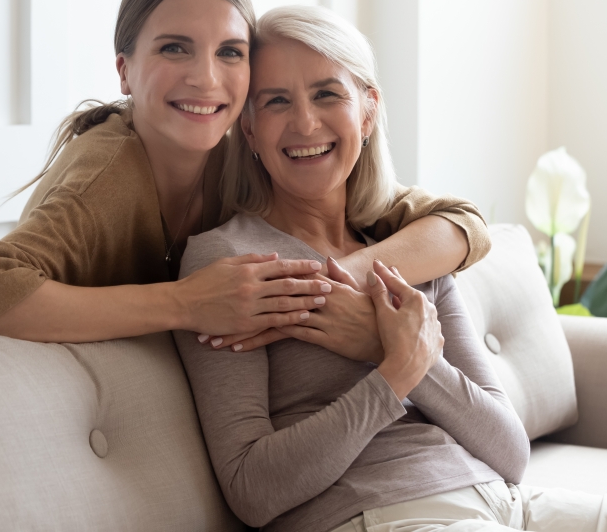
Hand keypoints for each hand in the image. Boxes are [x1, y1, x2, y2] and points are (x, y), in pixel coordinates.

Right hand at [176, 253, 332, 336]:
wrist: (184, 304)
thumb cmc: (203, 281)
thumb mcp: (226, 263)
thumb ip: (252, 259)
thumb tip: (275, 256)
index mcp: (247, 270)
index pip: (280, 266)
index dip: (300, 266)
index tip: (316, 266)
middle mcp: (251, 286)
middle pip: (287, 284)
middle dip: (310, 284)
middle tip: (328, 285)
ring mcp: (249, 306)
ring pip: (284, 303)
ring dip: (305, 302)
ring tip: (322, 301)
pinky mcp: (245, 322)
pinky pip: (272, 320)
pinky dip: (289, 318)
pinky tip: (303, 316)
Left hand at [206, 258, 380, 358]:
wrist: (391, 333)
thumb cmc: (374, 312)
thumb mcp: (356, 289)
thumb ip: (338, 274)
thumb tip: (327, 260)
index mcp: (321, 283)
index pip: (281, 280)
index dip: (254, 285)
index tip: (230, 288)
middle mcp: (315, 296)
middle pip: (268, 298)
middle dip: (240, 307)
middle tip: (214, 314)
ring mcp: (318, 315)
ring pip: (271, 317)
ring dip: (242, 326)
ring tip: (219, 336)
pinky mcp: (321, 335)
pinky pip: (284, 336)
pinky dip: (261, 339)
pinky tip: (242, 346)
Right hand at [369, 260, 442, 399]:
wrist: (408, 368)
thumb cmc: (394, 339)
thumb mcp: (383, 314)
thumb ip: (378, 293)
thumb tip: (372, 275)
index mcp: (416, 299)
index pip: (396, 282)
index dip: (383, 273)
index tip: (376, 263)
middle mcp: (430, 309)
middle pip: (410, 293)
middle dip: (398, 283)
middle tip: (391, 270)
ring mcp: (435, 325)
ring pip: (419, 310)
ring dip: (409, 304)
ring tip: (401, 299)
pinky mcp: (437, 340)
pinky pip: (426, 326)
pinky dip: (418, 322)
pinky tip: (412, 324)